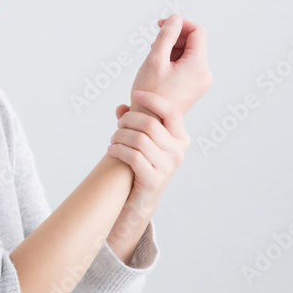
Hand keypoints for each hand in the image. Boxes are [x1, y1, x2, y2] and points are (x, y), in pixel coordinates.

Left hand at [108, 89, 190, 213]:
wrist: (141, 199)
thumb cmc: (142, 164)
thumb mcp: (143, 141)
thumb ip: (135, 122)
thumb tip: (121, 107)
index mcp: (181, 138)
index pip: (171, 112)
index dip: (153, 100)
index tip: (136, 94)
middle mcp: (178, 152)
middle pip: (150, 124)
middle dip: (128, 121)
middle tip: (118, 126)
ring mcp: (167, 167)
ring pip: (139, 140)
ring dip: (120, 136)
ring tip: (113, 140)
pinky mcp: (154, 180)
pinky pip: (133, 156)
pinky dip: (118, 150)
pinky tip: (111, 150)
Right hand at [130, 14, 211, 117]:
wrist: (151, 121)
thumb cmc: (150, 94)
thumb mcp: (155, 59)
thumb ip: (166, 35)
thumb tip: (175, 19)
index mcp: (198, 65)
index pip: (197, 31)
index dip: (180, 24)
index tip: (162, 26)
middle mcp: (204, 74)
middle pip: (193, 42)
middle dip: (174, 38)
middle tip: (154, 45)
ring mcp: (200, 82)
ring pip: (189, 54)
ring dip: (172, 50)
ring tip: (155, 59)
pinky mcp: (194, 88)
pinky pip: (187, 66)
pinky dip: (174, 62)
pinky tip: (160, 69)